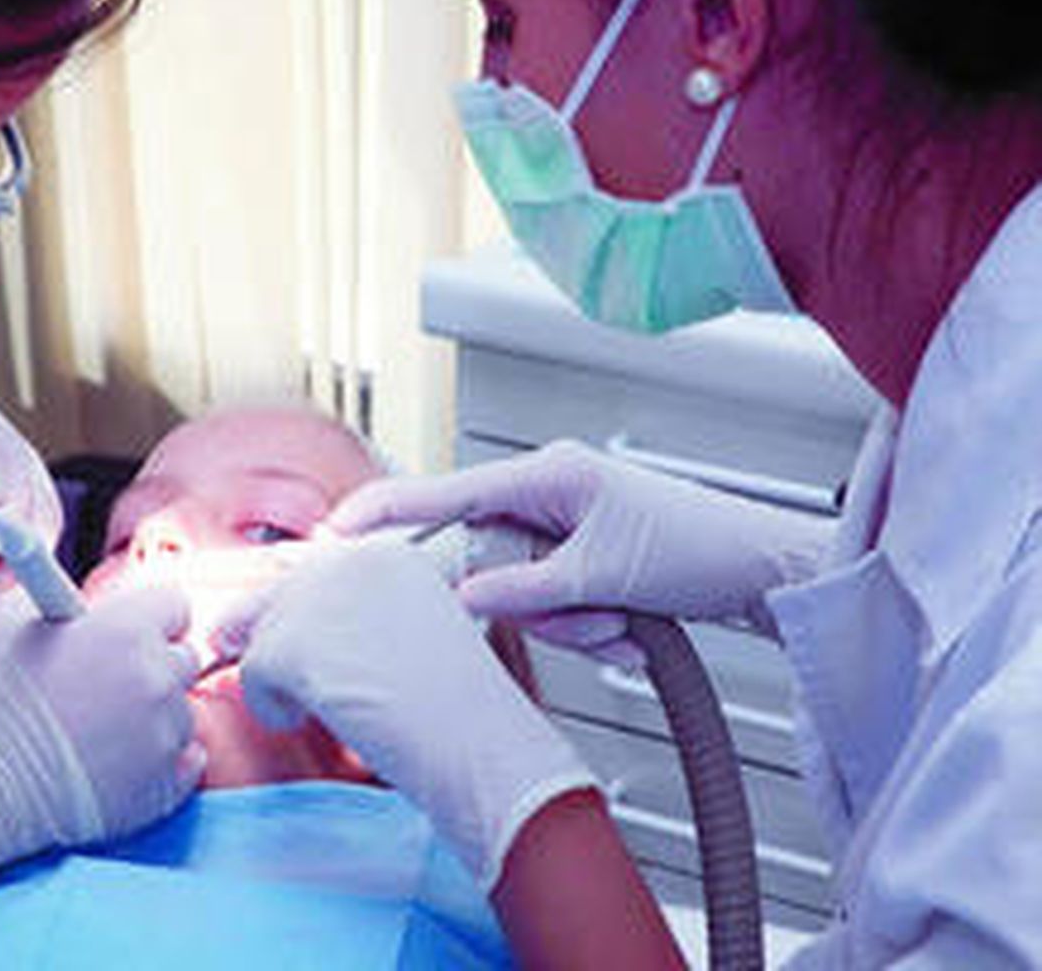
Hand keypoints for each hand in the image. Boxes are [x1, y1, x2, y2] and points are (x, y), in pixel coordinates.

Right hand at [0, 586, 203, 924]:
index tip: (125, 631)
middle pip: (183, 658)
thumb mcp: (3, 617)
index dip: (147, 617)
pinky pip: (185, 762)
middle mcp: (157, 679)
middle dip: (152, 665)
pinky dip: (159, 761)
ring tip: (98, 731)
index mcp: (127, 629)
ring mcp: (164, 737)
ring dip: (153, 716)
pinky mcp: (163, 788)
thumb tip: (72, 605)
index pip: (175, 605)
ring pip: (181, 713)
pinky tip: (115, 761)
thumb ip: (55, 597)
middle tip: (105, 683)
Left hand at [224, 541, 592, 890]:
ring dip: (278, 679)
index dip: (300, 619)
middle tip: (291, 689)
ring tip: (319, 711)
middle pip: (275, 597)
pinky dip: (269, 707)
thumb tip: (276, 622)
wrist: (482, 750)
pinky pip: (251, 673)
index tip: (307, 654)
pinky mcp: (293, 643)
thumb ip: (353, 616)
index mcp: (387, 553)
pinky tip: (305, 722)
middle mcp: (351, 560)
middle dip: (277, 645)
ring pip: (260, 635)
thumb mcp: (409, 633)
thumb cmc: (457, 711)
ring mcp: (320, 598)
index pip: (311, 573)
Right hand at [328, 440, 831, 662]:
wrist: (767, 571)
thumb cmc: (700, 549)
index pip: (445, 491)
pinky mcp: (582, 555)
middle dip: (534, 602)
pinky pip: (553, 601)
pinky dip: (587, 624)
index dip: (387, 513)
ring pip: (522, 589)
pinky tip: (631, 627)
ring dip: (570, 620)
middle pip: (487, 555)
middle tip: (588, 613)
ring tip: (624, 620)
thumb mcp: (603, 576)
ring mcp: (565, 525)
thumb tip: (463, 596)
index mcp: (548, 474)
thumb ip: (524, 588)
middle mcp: (549, 491)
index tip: (334, 532)